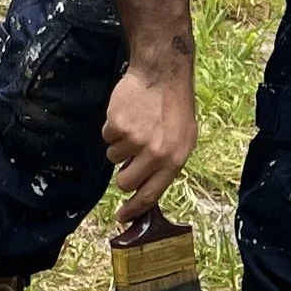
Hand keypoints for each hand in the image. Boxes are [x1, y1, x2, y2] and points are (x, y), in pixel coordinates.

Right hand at [103, 58, 197, 222]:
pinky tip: (128, 114)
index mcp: (174, 160)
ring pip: (113, 157)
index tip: (122, 217)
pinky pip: (107, 137)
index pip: (150, 194)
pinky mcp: (117, 126)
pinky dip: (113, 127)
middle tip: (129, 156)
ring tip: (135, 124)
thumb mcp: (184, 139)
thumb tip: (146, 187)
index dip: (134, 209)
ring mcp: (135, 140)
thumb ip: (167, 163)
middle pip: (125, 182)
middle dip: (123, 172)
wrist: (162, 74)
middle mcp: (155, 154)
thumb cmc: (174, 107)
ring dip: (120, 145)